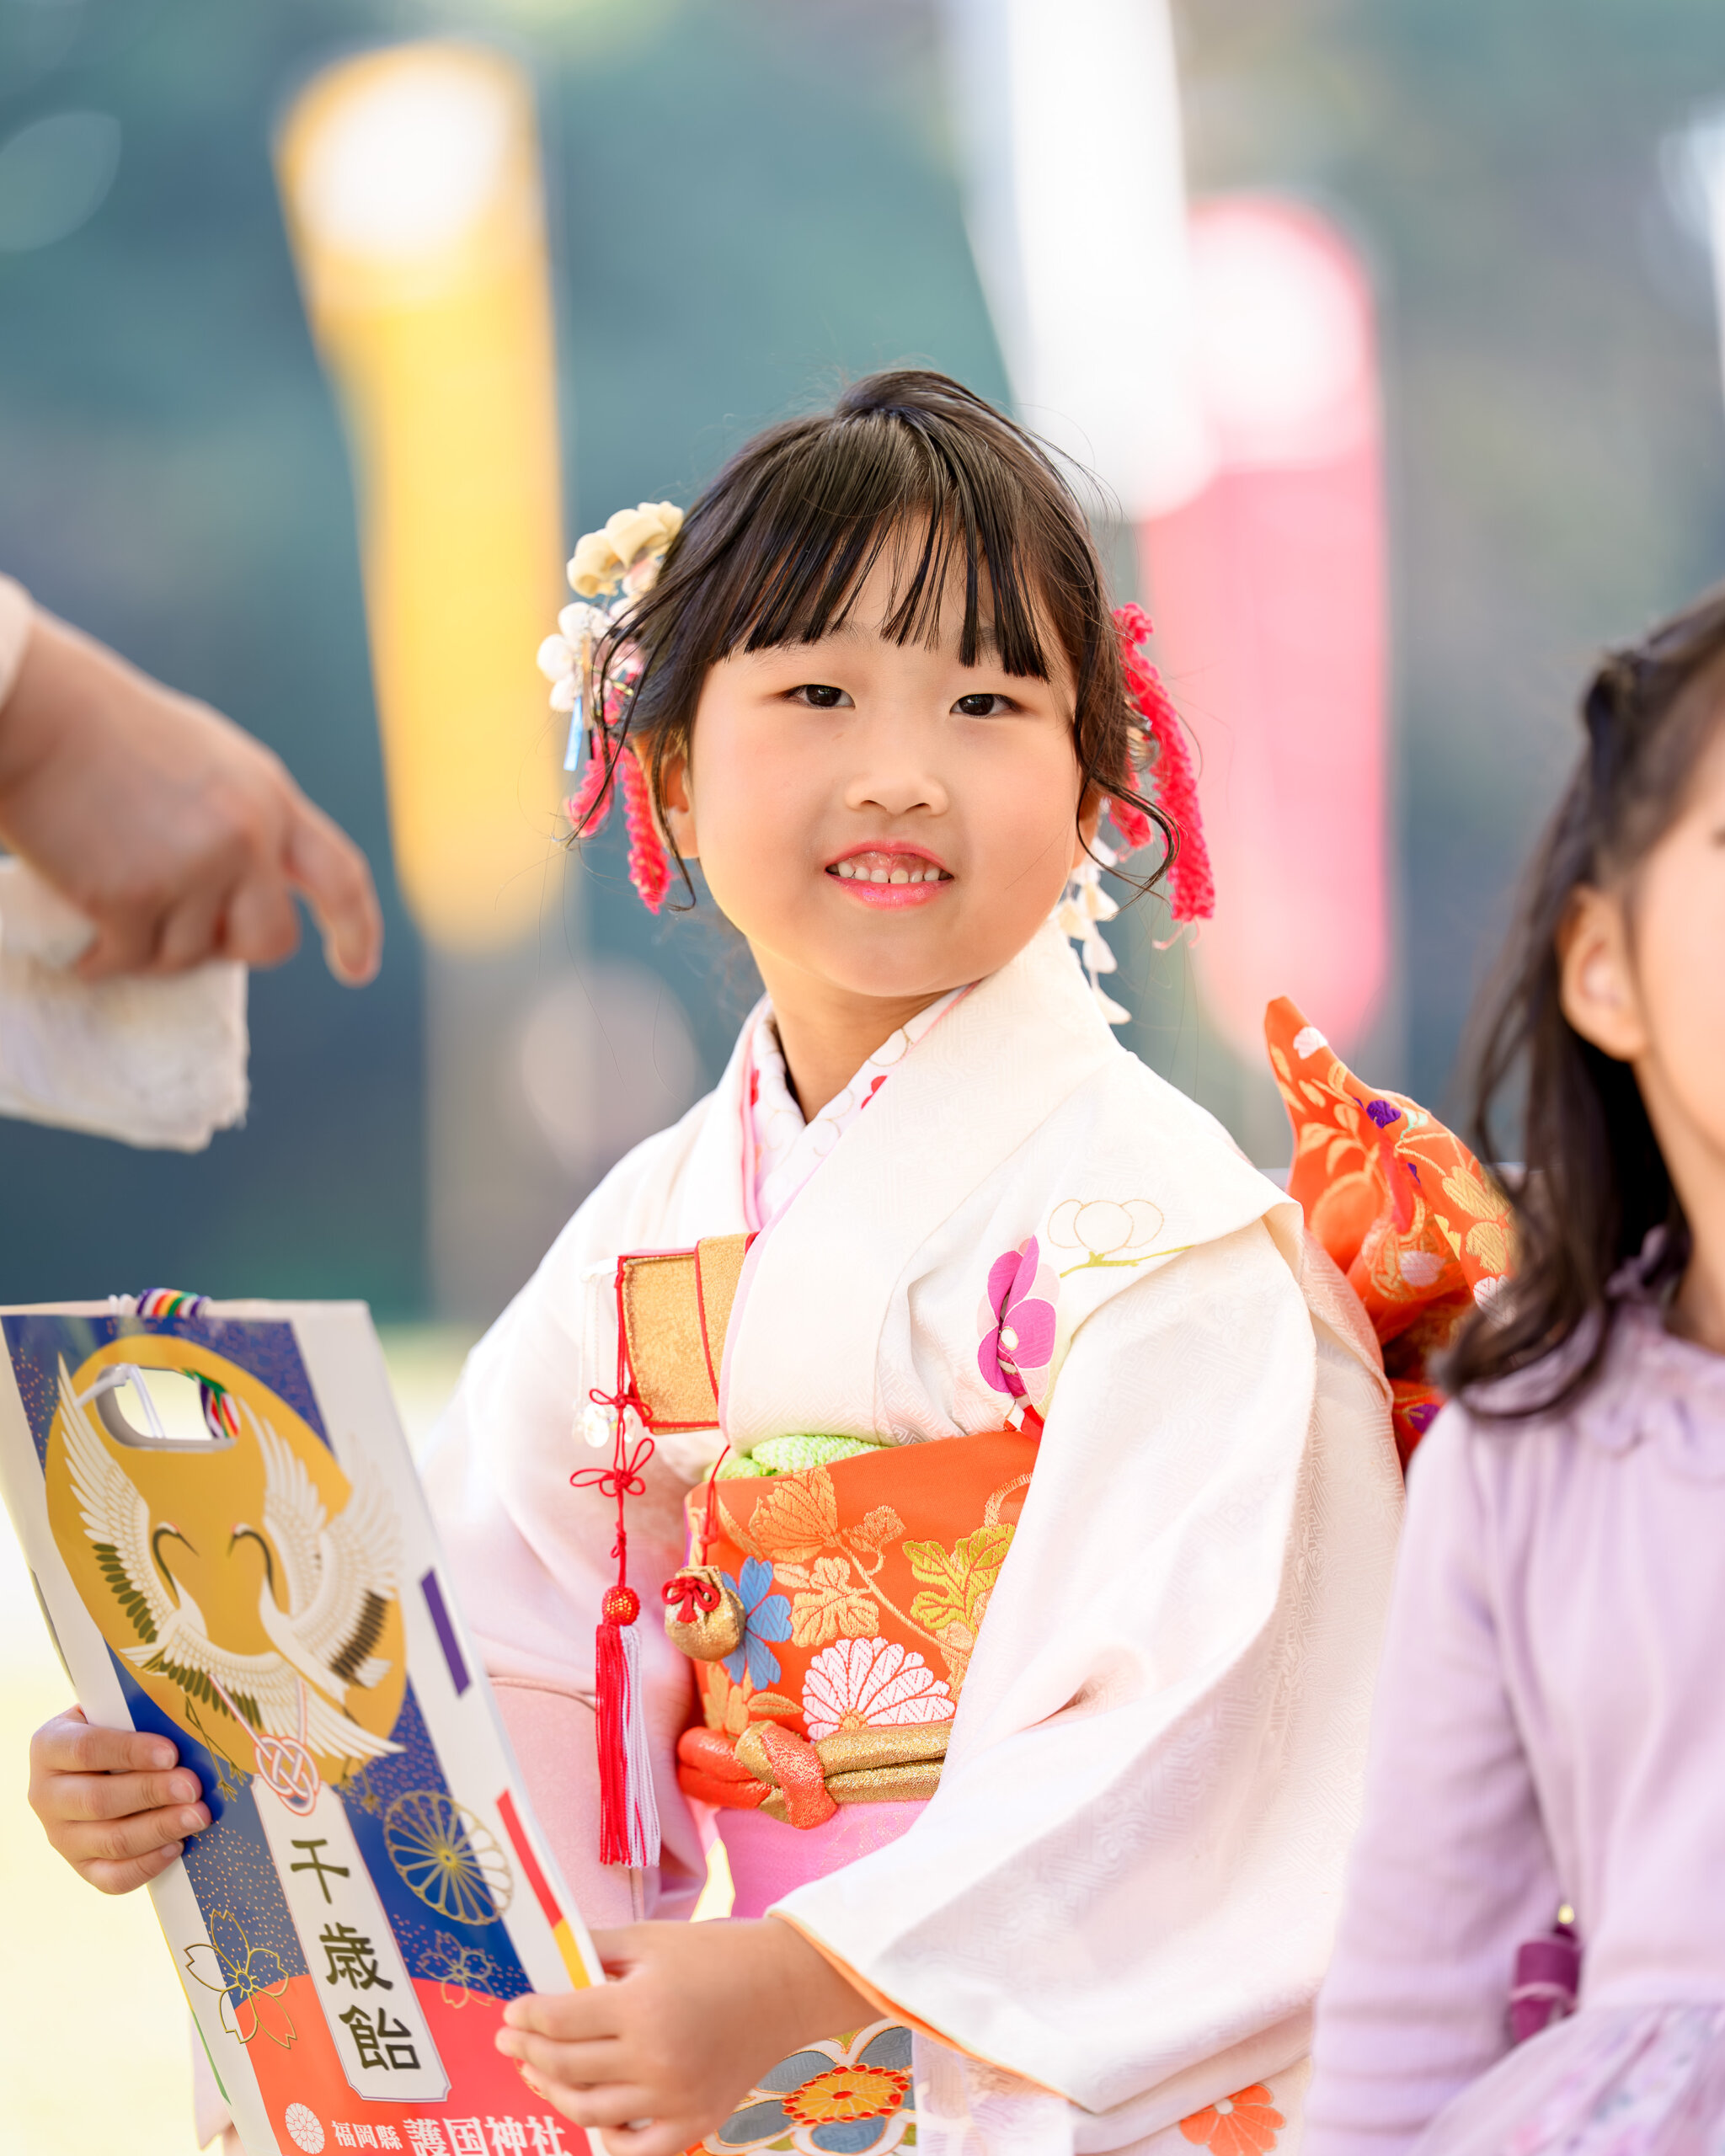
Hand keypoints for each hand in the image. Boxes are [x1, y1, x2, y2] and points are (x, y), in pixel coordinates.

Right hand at [0, 608, 382, 982]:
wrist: (37, 710)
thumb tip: (253, 888)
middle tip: (181, 933)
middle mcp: (246, 837)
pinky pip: (128, 961)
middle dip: (231, 949)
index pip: (341, 877)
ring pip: (188, 957)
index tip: (358, 969)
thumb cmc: (107, 730)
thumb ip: (244, 817)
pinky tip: (83, 943)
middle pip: (270, 940)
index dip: (357, 930)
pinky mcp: (130, 896)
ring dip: (149, 948)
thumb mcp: (209, 760)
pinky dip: (102, 960)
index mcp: (270, 799)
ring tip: (111, 909)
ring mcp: (191, 869)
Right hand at [28, 1704, 210, 1892]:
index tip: (171, 1754)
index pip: (86, 1750)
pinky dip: (146, 1866)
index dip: (129, 1752)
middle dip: (151, 1794)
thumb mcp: (118, 1711)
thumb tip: (188, 1725)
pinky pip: (111, 1878)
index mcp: (49, 1746)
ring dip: (158, 1829)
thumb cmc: (118, 1727)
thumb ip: (140, 1716)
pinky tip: (177, 1846)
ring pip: (109, 1841)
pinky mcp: (80, 1866)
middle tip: (192, 1788)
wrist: (101, 1762)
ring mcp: (60, 1836)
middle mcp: (45, 1795)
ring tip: (198, 1816)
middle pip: (98, 1801)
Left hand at [497, 1918, 875, 2155]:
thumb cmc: (715, 1953)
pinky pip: (634, 2150)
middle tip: (510, 2040)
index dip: (526, 2017)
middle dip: (527, 2052)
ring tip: (539, 2072)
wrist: (783, 1986)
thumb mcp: (650, 1938)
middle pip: (565, 2067)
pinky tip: (590, 2112)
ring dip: (552, 2092)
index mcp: (642, 2007)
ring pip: (588, 2112)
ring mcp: (674, 2099)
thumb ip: (595, 1950)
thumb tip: (546, 1960)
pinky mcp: (694, 2124)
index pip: (559, 2021)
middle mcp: (655, 2059)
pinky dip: (605, 2138)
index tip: (511, 2012)